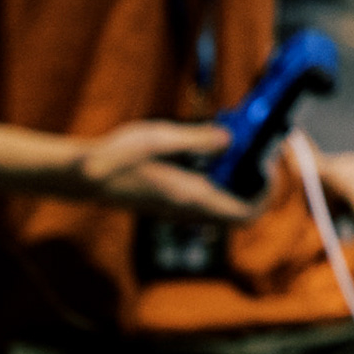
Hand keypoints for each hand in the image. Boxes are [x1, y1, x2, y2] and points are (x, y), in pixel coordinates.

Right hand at [75, 120, 257, 222]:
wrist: (83, 177)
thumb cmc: (115, 159)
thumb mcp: (159, 138)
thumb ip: (198, 139)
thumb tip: (230, 139)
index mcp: (191, 198)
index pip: (245, 215)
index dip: (267, 195)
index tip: (269, 166)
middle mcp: (187, 210)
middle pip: (239, 213)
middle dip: (256, 186)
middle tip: (259, 155)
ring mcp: (178, 209)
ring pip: (224, 207)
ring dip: (238, 182)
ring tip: (238, 149)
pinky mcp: (170, 203)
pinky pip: (208, 200)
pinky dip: (221, 180)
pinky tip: (212, 153)